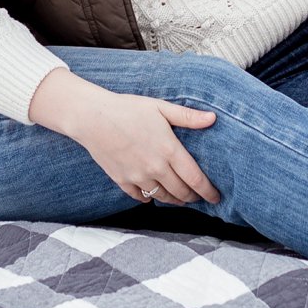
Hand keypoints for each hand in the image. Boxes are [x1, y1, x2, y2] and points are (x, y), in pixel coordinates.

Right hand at [29, 68, 216, 203]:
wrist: (91, 117)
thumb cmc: (127, 109)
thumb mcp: (160, 107)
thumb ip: (188, 117)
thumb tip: (213, 118)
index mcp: (168, 150)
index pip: (195, 179)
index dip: (208, 191)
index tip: (216, 197)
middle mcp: (155, 168)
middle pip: (181, 192)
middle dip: (193, 197)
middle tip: (199, 197)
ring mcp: (137, 176)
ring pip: (162, 197)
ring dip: (174, 200)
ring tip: (180, 198)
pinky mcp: (122, 180)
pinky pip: (140, 197)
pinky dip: (149, 198)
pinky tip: (153, 194)